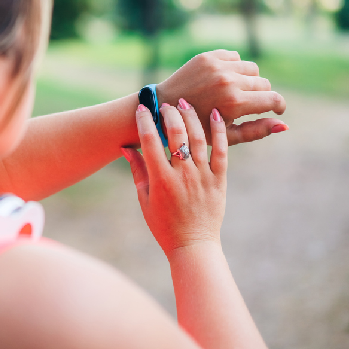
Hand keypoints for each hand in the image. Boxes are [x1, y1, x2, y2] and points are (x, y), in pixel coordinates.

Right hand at [122, 100, 226, 253]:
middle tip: (165, 103)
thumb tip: (126, 147)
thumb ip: (137, 170)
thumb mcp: (144, 198)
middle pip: (176, 133)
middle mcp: (183, 175)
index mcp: (161, 179)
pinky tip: (216, 115)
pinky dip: (219, 131)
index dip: (144, 121)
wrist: (193, 245)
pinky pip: (222, 151)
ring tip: (185, 102)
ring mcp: (203, 176)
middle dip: (169, 113)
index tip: (141, 108)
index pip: (150, 141)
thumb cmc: (163, 224)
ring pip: (198, 137)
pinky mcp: (219, 180)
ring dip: (191, 115)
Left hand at [155, 50, 287, 145]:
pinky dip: (234, 67)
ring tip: (235, 92)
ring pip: (252, 68)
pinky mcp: (208, 56)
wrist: (163, 108)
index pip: (274, 99)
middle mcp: (228, 81)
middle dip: (260, 95)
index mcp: (235, 103)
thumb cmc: (196, 129)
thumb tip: (284, 125)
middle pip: (264, 83)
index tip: (276, 109)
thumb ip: (256, 130)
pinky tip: (222, 80)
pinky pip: (235, 57)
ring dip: (248, 80)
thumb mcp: (225, 136)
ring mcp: (217, 66)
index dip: (278, 106)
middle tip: (246, 104)